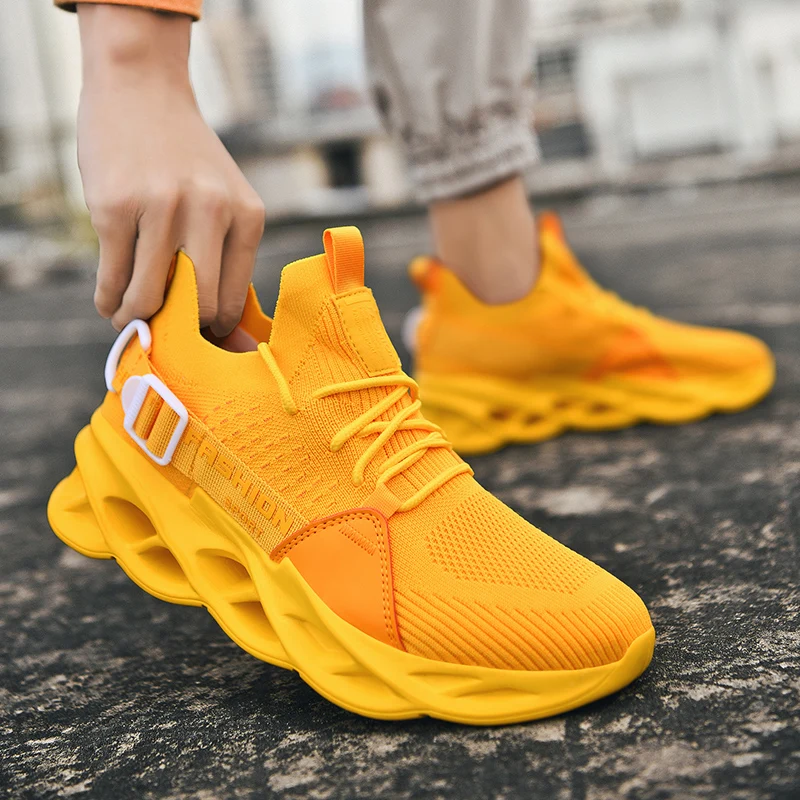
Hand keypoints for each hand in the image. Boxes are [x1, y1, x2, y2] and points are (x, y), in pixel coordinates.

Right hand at [77, 5, 264, 334]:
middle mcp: (211, 213)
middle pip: (199, 308)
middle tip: (163, 335)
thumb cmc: (185, 156)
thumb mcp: (225, 198)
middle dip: (179, 332)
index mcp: (248, 217)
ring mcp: (162, 209)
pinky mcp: (115, 207)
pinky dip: (108, 300)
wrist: (142, 88)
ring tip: (128, 320)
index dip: (212, 330)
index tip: (196, 337)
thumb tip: (215, 326)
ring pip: (150, 298)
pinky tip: (109, 302)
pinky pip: (113, 277)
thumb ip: (225, 252)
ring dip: (136, 319)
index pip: (233, 301)